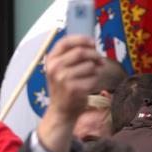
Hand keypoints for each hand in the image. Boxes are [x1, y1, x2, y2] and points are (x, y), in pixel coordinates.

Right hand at [36, 34, 101, 151]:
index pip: (66, 42)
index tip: (93, 43)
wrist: (61, 111)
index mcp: (51, 60)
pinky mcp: (73, 89)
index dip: (82, 40)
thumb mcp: (60, 70)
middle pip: (81, 52)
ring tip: (91, 76)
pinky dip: (95, 81)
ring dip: (95, 70)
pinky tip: (89, 86)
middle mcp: (54, 68)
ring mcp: (63, 79)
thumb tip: (92, 45)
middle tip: (100, 60)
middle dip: (94, 55)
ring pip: (89, 65)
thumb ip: (70, 56)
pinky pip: (92, 79)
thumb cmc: (64, 88)